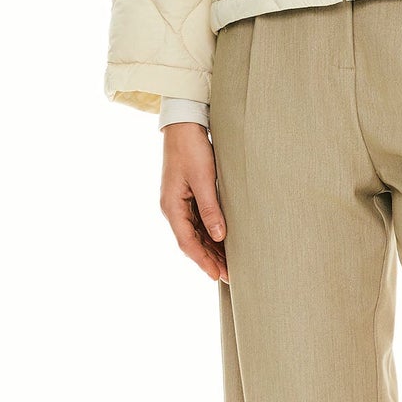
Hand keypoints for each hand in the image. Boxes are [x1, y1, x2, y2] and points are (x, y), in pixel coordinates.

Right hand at [161, 123, 228, 281]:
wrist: (184, 126)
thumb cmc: (192, 149)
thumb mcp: (203, 179)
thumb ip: (210, 208)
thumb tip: (219, 236)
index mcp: (172, 206)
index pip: (187, 242)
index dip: (202, 261)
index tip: (217, 275)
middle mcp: (173, 208)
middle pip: (191, 242)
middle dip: (209, 259)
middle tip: (229, 276)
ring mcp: (179, 203)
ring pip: (195, 234)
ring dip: (211, 249)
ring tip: (229, 264)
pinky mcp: (187, 197)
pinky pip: (198, 222)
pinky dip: (210, 234)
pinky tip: (223, 242)